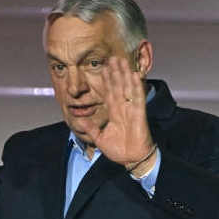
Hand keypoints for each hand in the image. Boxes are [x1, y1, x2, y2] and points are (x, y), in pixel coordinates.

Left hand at [92, 57, 155, 173]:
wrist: (131, 160)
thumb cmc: (119, 151)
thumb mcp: (99, 138)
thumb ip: (91, 128)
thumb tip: (79, 120)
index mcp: (114, 113)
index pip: (109, 92)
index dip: (106, 80)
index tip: (103, 68)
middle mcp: (123, 108)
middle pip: (118, 86)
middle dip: (115, 72)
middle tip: (113, 57)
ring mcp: (131, 109)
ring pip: (128, 87)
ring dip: (125, 74)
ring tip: (122, 60)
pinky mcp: (139, 114)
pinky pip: (138, 97)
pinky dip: (136, 86)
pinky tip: (134, 75)